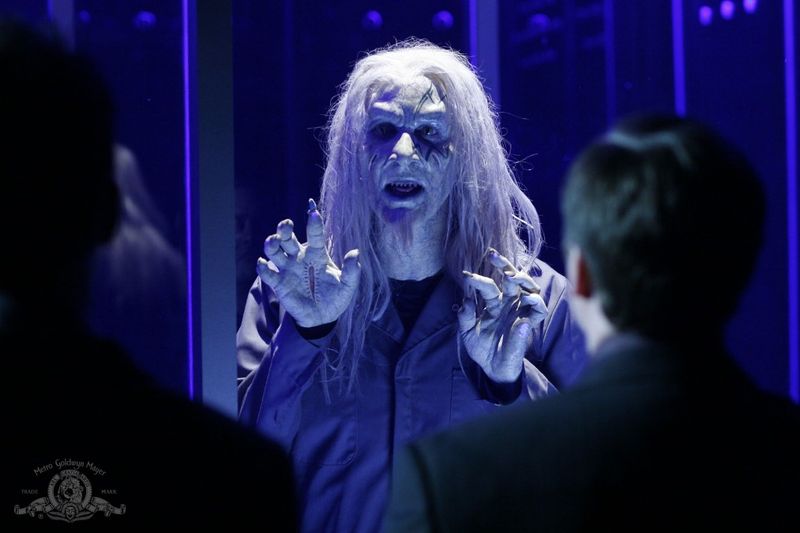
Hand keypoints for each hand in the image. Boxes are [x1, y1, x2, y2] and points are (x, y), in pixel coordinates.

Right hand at [256, 199, 360, 327]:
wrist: (322, 318)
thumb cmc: (336, 298)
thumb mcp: (347, 286)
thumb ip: (352, 271)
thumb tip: (355, 253)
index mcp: (317, 254)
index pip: (314, 234)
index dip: (313, 223)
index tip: (314, 213)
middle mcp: (300, 257)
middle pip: (288, 237)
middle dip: (284, 229)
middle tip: (287, 225)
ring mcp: (288, 269)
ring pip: (274, 250)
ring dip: (271, 243)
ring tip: (274, 242)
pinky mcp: (279, 283)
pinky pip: (267, 272)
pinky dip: (263, 267)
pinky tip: (263, 264)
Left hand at [458, 248, 547, 382]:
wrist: (493, 369)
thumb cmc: (481, 348)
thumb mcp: (467, 334)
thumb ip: (465, 318)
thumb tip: (465, 300)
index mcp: (492, 304)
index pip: (488, 286)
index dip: (477, 280)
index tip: (466, 276)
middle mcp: (508, 304)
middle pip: (511, 278)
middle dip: (504, 265)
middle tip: (493, 255)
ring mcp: (520, 312)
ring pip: (528, 288)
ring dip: (521, 279)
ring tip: (511, 276)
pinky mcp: (530, 324)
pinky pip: (538, 311)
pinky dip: (536, 303)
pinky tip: (528, 299)